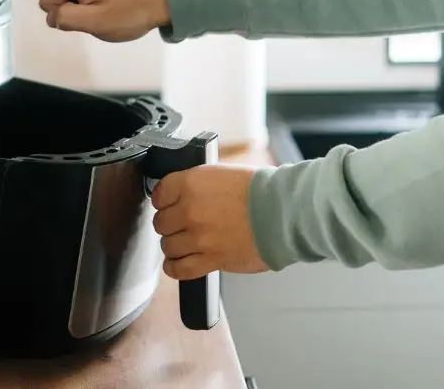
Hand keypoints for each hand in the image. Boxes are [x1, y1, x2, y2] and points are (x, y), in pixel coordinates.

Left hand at [150, 165, 268, 279]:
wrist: (284, 212)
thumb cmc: (260, 191)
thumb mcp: (220, 173)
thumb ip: (196, 184)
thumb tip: (180, 194)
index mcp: (191, 183)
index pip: (159, 193)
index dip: (164, 200)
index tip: (169, 204)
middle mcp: (189, 210)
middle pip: (161, 222)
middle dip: (170, 223)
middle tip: (183, 223)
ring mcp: (198, 237)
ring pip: (168, 246)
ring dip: (174, 245)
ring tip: (186, 242)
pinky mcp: (210, 259)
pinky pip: (179, 269)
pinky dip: (174, 267)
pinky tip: (178, 262)